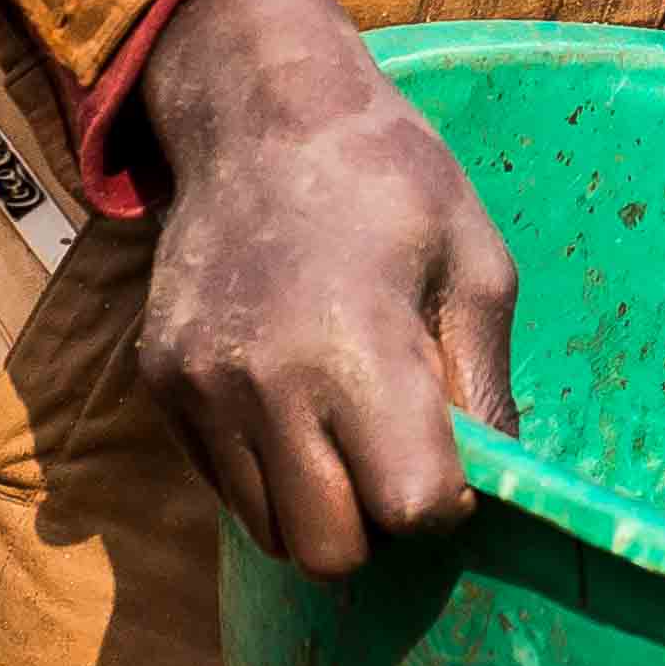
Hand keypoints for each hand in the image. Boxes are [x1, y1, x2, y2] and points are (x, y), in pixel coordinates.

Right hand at [131, 0, 518, 579]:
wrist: (260, 115)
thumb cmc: (392, 181)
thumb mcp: (476, 263)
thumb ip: (484, 384)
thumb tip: (504, 485)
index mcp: (358, 348)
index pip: (407, 507)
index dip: (444, 498)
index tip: (453, 455)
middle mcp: (264, 386)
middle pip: (329, 550)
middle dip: (377, 524)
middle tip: (398, 456)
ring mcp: (200, 392)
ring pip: (269, 532)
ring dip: (318, 505)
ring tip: (343, 424)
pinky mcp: (160, 388)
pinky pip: (223, 487)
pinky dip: (266, 472)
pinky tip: (292, 399)